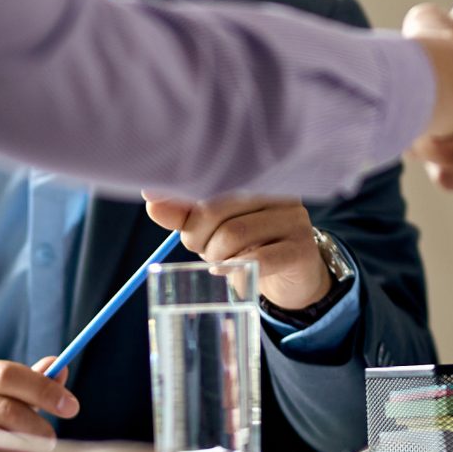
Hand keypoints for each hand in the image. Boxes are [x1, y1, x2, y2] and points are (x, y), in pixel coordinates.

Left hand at [143, 196, 333, 311]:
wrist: (295, 275)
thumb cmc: (251, 243)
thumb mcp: (215, 227)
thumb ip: (185, 213)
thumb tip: (150, 197)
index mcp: (258, 176)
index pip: (211, 181)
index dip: (183, 203)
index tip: (166, 213)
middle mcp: (279, 191)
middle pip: (218, 207)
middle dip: (197, 235)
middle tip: (202, 249)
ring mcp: (295, 218)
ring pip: (235, 234)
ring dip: (215, 255)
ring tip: (219, 260)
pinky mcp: (301, 249)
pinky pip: (260, 258)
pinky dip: (234, 268)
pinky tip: (226, 271)